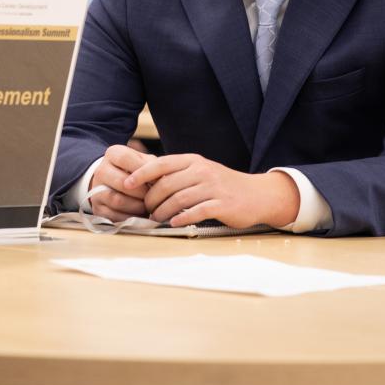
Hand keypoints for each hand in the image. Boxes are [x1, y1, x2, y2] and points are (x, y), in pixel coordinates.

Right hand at [87, 144, 155, 220]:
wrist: (112, 182)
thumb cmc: (133, 170)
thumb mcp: (141, 161)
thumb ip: (151, 165)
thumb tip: (163, 179)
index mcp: (113, 154)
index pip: (126, 159)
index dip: (143, 171)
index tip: (159, 180)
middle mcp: (101, 170)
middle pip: (122, 182)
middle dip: (142, 192)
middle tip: (155, 197)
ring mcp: (96, 190)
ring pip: (117, 200)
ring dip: (137, 206)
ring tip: (149, 207)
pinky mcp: (97, 208)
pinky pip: (113, 216)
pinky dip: (129, 218)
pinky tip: (139, 216)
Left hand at [124, 154, 300, 228]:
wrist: (257, 194)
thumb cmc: (223, 185)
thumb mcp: (201, 172)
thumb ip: (178, 175)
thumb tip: (147, 183)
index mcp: (194, 161)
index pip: (161, 163)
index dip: (141, 173)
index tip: (127, 183)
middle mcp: (202, 171)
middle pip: (167, 184)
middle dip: (151, 200)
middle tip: (146, 211)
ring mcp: (213, 187)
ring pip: (178, 199)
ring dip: (163, 212)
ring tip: (156, 219)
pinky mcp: (222, 204)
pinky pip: (196, 211)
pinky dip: (182, 218)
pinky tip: (174, 223)